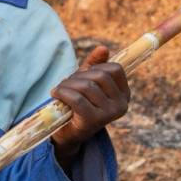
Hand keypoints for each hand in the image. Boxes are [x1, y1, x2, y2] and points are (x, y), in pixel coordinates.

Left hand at [50, 45, 129, 169]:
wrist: (68, 132)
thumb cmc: (78, 103)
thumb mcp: (87, 81)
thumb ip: (95, 64)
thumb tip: (103, 48)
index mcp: (124, 94)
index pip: (115, 69)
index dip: (96, 67)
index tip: (83, 75)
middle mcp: (121, 105)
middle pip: (100, 76)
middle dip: (79, 76)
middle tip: (66, 83)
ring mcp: (109, 114)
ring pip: (87, 86)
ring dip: (68, 85)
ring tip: (60, 90)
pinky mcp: (93, 121)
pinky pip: (77, 99)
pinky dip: (63, 93)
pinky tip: (56, 94)